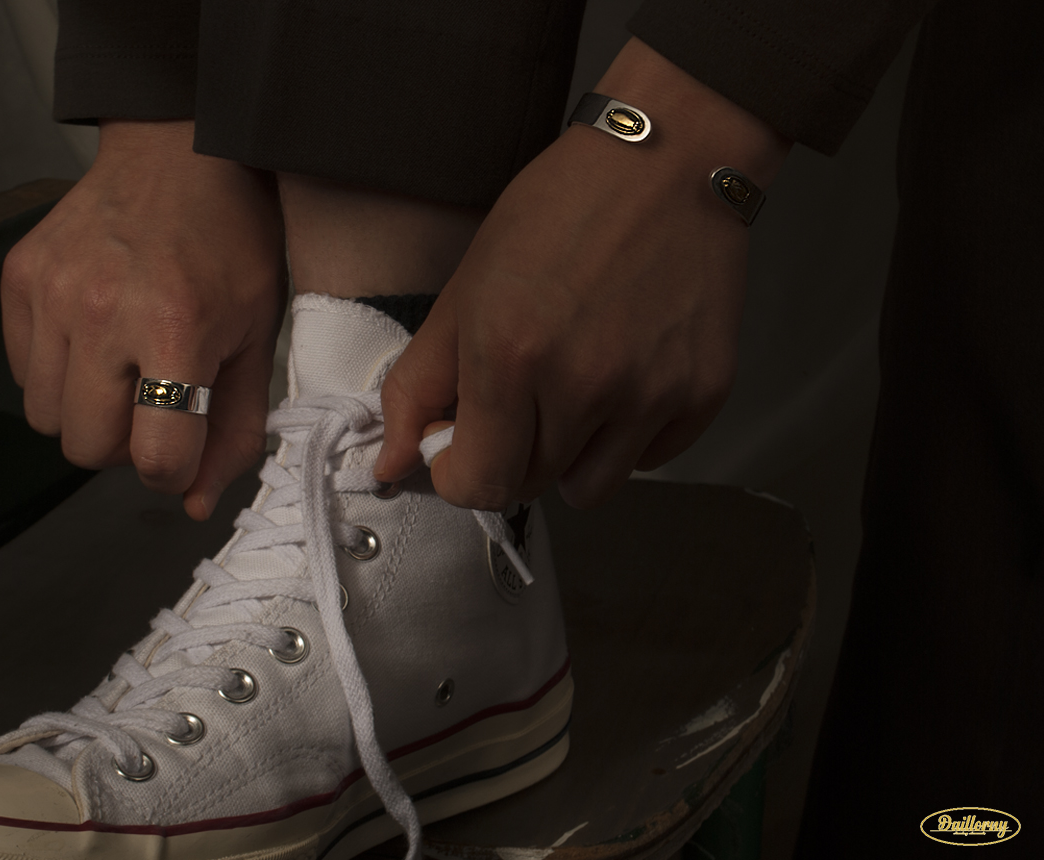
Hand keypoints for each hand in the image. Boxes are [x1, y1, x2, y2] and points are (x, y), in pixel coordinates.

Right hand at [1, 120, 286, 518]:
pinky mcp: (19, 278)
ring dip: (87, 413)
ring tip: (124, 369)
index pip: (154, 456)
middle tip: (154, 404)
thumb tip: (194, 503)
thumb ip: (233, 427)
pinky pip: (23, 374)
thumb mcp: (258, 336)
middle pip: (85, 449)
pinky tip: (93, 339)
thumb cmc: (232, 245)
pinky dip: (56, 375)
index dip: (172, 469)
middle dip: (124, 446)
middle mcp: (101, 313)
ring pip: (46, 419)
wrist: (178, 152)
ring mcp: (51, 293)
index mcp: (175, 329)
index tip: (182, 443)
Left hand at [376, 40, 789, 509]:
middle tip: (520, 394)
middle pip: (530, 486)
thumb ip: (418, 386)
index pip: (477, 486)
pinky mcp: (702, 394)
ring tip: (574, 388)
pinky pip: (647, 459)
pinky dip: (627, 436)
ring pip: (591, 486)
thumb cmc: (558, 213)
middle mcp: (583, 386)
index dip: (459, 473)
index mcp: (510, 357)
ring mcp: (650, 395)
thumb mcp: (466, 288)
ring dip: (569, 455)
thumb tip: (389, 467)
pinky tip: (625, 373)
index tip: (463, 443)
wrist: (669, 161)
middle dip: (511, 455)